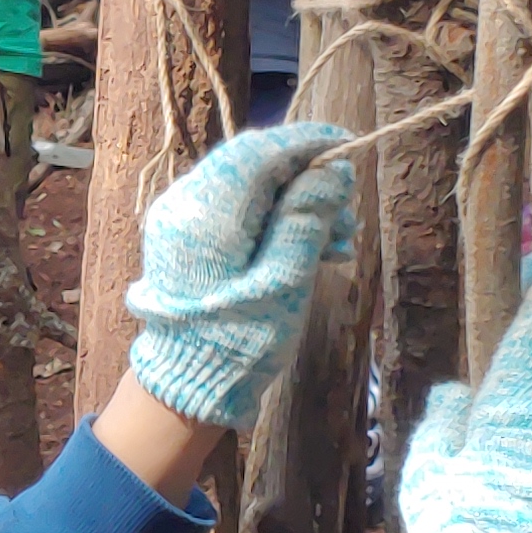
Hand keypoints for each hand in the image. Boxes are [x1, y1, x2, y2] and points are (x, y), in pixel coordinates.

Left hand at [122, 123, 359, 431]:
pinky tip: (315, 247)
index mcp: (206, 214)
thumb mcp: (284, 283)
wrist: (186, 389)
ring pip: (250, 188)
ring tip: (341, 238)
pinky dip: (276, 220)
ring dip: (296, 202)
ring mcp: (183, 221)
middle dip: (306, 178)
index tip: (348, 144)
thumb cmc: (238, 343)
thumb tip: (331, 170)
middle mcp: (186, 205)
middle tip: (349, 211)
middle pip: (254, 166)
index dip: (306, 143)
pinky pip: (238, 212)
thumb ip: (306, 221)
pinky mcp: (189, 240)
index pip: (259, 151)